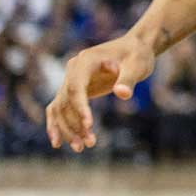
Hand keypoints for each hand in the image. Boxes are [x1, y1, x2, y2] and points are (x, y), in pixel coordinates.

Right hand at [46, 33, 155, 151]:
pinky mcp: (74, 90)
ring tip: (81, 147)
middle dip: (74, 124)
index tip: (89, 124)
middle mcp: (73, 70)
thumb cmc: (137, 55)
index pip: (75, 87)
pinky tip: (59, 143)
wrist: (135, 49)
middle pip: (65, 101)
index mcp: (86, 61)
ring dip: (68, 128)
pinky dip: (58, 124)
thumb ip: (129, 79)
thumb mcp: (138, 65)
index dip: (80, 107)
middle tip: (87, 144)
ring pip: (61, 108)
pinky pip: (60, 108)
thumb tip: (122, 94)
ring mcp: (71, 80)